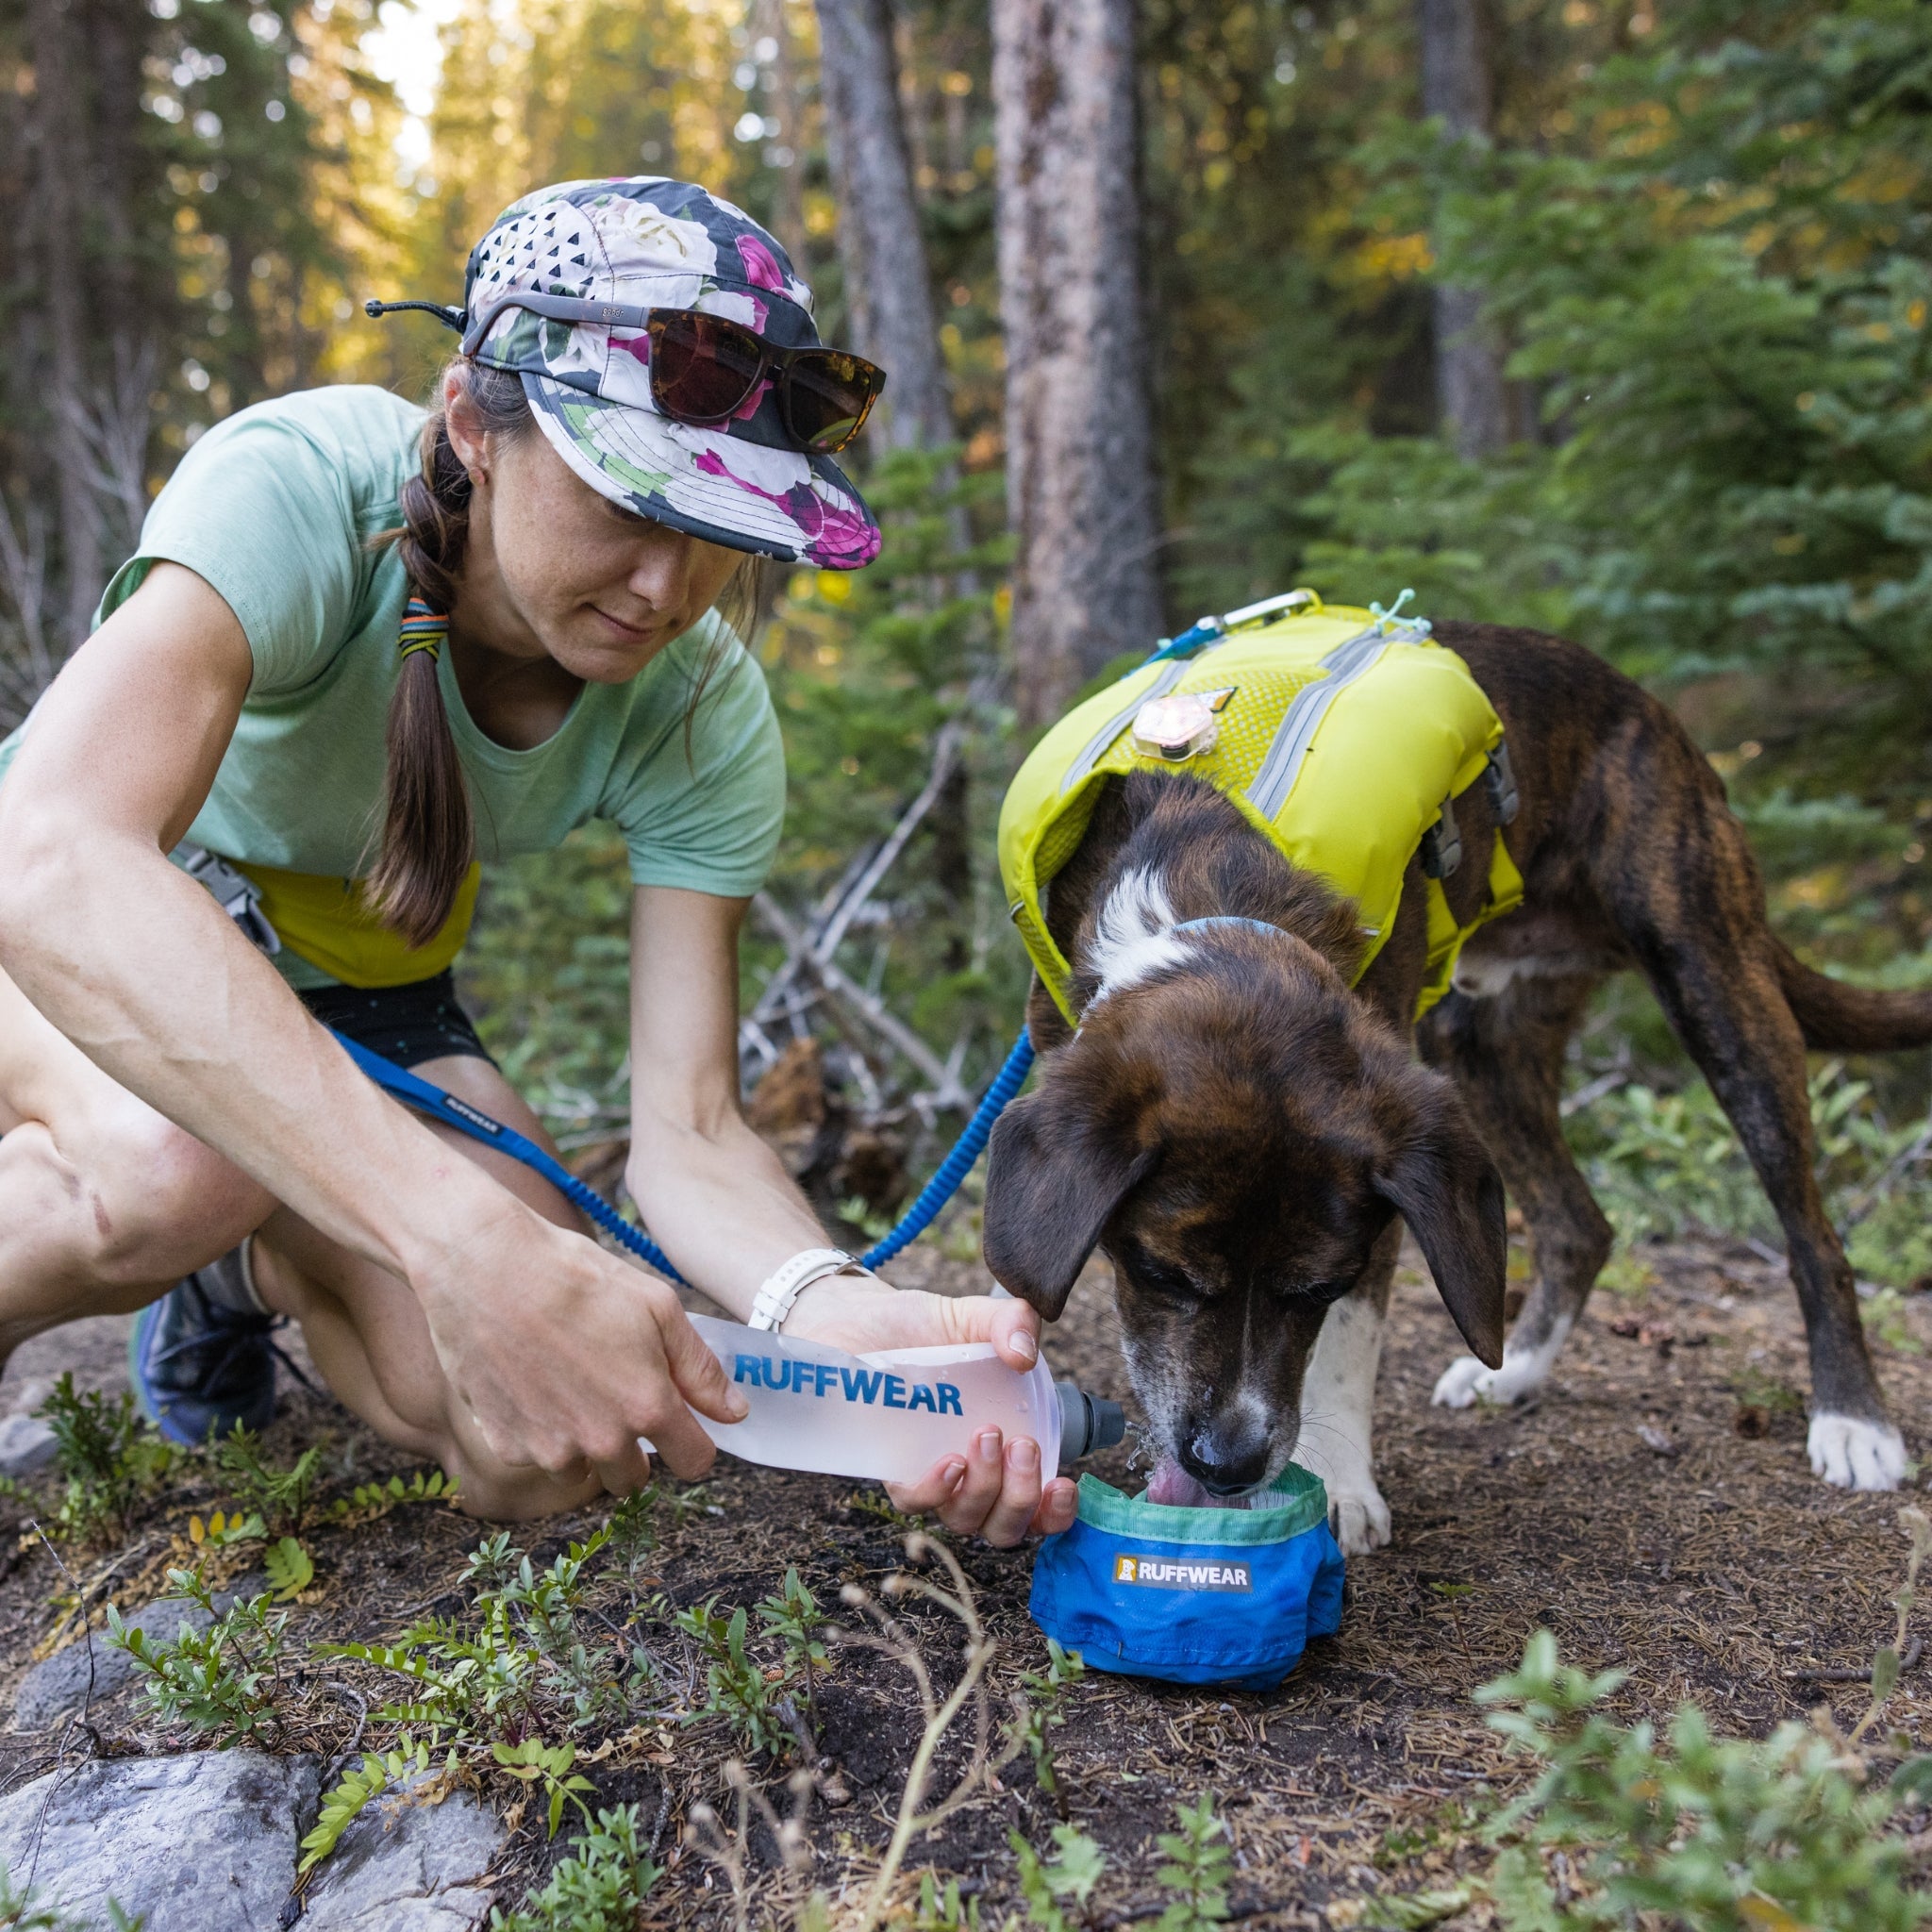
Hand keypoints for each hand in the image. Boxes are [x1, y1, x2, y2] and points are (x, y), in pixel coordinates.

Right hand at [412, 1190, 748, 1494]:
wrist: (486, 1268)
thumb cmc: (577, 1278)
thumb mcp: (658, 1307)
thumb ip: (701, 1369)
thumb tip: (735, 1414)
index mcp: (647, 1407)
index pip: (694, 1463)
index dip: (692, 1443)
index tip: (679, 1423)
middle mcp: (600, 1441)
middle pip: (634, 1479)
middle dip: (634, 1446)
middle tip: (614, 1394)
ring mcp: (549, 1449)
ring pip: (582, 1470)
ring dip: (583, 1443)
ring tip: (569, 1384)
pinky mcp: (503, 1446)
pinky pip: (535, 1455)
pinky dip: (538, 1431)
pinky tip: (530, 1383)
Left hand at [783, 1272, 1078, 1546]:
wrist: (858, 1315)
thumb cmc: (922, 1326)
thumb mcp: (974, 1316)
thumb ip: (1011, 1321)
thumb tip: (1024, 1355)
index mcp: (1002, 1445)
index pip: (1036, 1503)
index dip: (1054, 1511)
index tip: (1063, 1485)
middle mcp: (969, 1471)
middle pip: (1003, 1525)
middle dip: (1021, 1497)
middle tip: (1021, 1446)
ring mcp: (929, 1472)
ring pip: (964, 1518)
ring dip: (985, 1489)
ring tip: (986, 1436)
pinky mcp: (889, 1465)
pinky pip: (913, 1500)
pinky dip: (936, 1490)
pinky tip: (949, 1462)